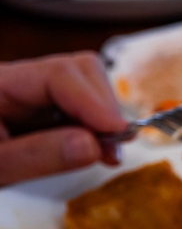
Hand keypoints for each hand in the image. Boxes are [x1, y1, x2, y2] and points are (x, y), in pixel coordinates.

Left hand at [0, 53, 128, 185]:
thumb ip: (37, 156)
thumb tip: (94, 145)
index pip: (59, 76)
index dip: (95, 102)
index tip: (119, 133)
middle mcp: (14, 81)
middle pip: (78, 72)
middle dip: (102, 106)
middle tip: (114, 147)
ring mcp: (26, 94)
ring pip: (83, 86)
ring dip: (101, 117)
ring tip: (106, 151)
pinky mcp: (34, 110)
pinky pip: (74, 106)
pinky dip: (92, 126)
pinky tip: (95, 147)